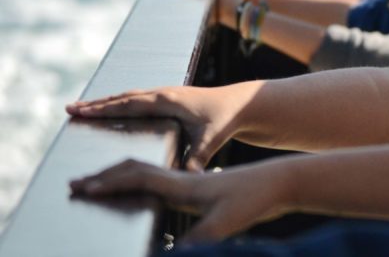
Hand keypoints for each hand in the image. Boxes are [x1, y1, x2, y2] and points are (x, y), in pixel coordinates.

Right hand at [65, 83, 255, 169]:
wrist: (241, 103)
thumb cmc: (225, 119)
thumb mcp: (212, 138)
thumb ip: (199, 156)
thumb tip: (190, 177)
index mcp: (168, 100)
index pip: (129, 104)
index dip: (105, 109)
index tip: (82, 112)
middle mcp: (164, 93)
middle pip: (123, 98)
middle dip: (97, 104)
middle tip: (70, 108)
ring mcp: (166, 93)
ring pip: (129, 96)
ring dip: (106, 102)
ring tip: (83, 107)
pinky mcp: (169, 98)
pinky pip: (138, 99)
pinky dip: (121, 102)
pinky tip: (111, 108)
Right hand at [69, 158, 290, 244]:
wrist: (283, 180)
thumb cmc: (256, 199)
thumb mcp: (226, 224)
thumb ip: (199, 241)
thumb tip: (174, 255)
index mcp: (183, 184)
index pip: (137, 178)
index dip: (107, 183)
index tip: (80, 187)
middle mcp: (184, 179)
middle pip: (136, 168)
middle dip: (104, 175)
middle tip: (77, 182)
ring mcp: (192, 181)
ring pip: (148, 169)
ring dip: (120, 171)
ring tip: (99, 178)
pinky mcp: (201, 188)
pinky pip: (161, 179)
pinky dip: (141, 180)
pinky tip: (141, 190)